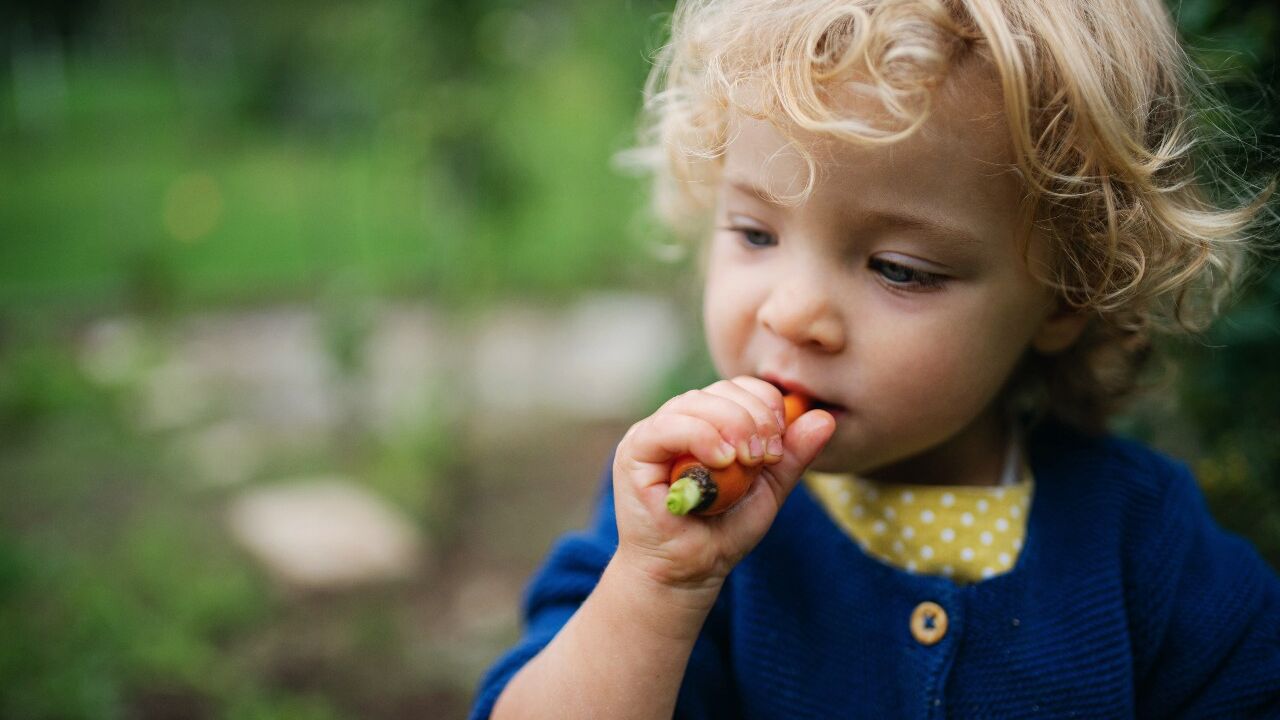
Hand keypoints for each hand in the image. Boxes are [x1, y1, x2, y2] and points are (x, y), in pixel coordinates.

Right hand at [611, 376, 835, 601]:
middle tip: (766, 457)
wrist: (689, 572)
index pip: (739, 388)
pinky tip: (722, 461)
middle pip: (721, 390)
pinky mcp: (635, 450)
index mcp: (708, 421)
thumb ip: (792, 454)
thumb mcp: (769, 488)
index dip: (765, 405)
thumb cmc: (724, 530)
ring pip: (696, 402)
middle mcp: (679, 419)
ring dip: (732, 426)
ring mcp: (654, 432)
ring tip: (746, 461)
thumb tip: (825, 418)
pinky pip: (669, 426)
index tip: (778, 447)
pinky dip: (701, 437)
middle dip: (754, 417)